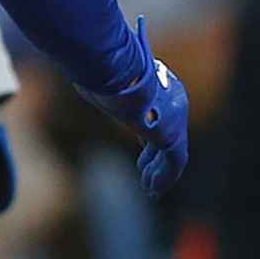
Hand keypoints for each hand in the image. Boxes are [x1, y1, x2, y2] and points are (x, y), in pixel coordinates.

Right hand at [76, 21, 189, 195]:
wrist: (119, 70)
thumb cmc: (106, 69)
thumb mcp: (103, 77)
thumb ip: (102, 85)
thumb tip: (82, 82)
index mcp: (161, 84)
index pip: (159, 114)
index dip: (150, 135)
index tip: (142, 148)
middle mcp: (174, 100)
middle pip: (166, 136)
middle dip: (154, 157)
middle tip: (145, 173)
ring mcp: (176, 118)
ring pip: (171, 153)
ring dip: (159, 172)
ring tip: (150, 188)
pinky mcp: (173, 135)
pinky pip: (173, 163)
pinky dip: (164, 177)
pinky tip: (153, 189)